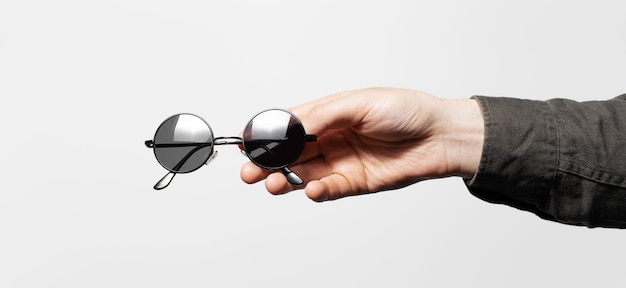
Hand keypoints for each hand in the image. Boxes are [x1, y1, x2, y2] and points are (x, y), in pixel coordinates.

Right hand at [240, 87, 483, 200]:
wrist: (440, 136)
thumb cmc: (405, 111)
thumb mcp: (358, 104)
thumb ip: (321, 117)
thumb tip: (288, 128)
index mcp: (329, 115)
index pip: (290, 126)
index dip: (268, 135)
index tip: (248, 143)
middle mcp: (331, 139)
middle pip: (291, 154)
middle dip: (268, 163)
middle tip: (250, 171)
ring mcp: (342, 162)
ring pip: (304, 174)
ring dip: (286, 180)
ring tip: (272, 184)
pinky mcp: (355, 183)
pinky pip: (329, 189)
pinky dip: (317, 191)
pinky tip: (310, 189)